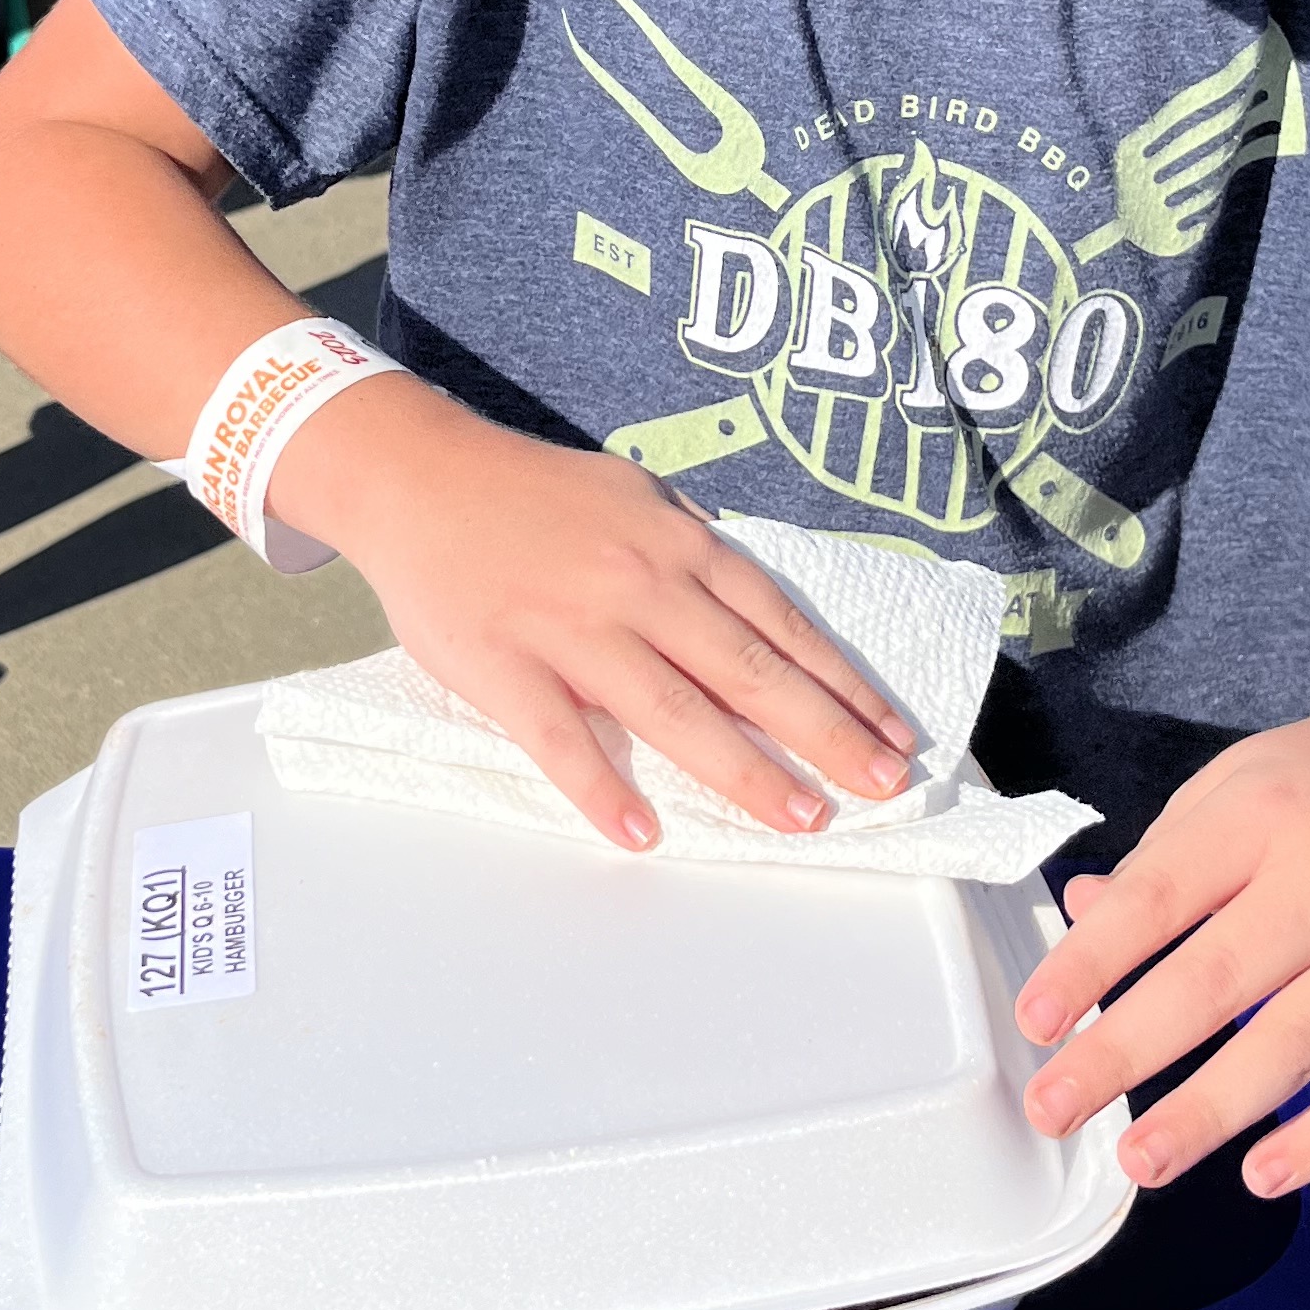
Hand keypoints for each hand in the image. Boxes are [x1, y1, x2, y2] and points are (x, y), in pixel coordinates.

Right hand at [277, 382, 919, 850]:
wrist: (418, 476)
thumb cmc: (532, 494)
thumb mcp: (634, 495)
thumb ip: (694, 550)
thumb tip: (760, 609)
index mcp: (677, 545)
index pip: (781, 624)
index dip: (843, 683)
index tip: (892, 731)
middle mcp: (640, 586)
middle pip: (749, 673)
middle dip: (826, 733)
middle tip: (883, 785)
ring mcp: (573, 628)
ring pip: (675, 712)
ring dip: (746, 770)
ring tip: (801, 816)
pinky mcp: (506, 666)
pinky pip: (561, 739)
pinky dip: (601, 788)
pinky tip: (642, 833)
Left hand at [1009, 705, 1309, 1197]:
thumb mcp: (1239, 784)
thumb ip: (1164, 857)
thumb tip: (1083, 919)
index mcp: (1265, 818)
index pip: (1158, 898)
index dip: (1088, 964)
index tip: (1034, 1023)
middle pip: (1215, 981)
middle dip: (1124, 1053)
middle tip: (1053, 1108)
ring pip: (1296, 1044)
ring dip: (1211, 1111)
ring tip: (1141, 1160)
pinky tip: (1264, 1176)